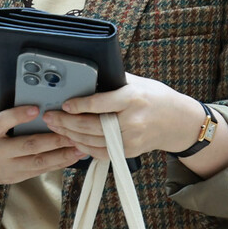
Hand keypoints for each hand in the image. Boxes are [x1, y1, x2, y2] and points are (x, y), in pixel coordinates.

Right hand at [0, 104, 85, 195]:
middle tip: (73, 131)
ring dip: (61, 154)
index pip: (2, 122)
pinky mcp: (13, 178)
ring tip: (79, 146)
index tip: (36, 108)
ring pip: (37, 162)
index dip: (18, 115)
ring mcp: (5, 168)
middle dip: (53, 139)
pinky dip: (57, 164)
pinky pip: (38, 171)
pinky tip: (71, 157)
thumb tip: (23, 92)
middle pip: (27, 146)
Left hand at [41, 72, 201, 159]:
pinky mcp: (128, 152)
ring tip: (55, 128)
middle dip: (66, 122)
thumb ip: (114, 81)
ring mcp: (130, 139)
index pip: (100, 104)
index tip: (64, 104)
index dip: (78, 105)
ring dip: (70, 135)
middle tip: (50, 117)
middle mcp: (131, 121)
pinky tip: (72, 140)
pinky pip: (100, 152)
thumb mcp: (138, 82)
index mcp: (132, 98)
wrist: (178, 122)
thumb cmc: (156, 97)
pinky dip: (83, 147)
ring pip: (92, 141)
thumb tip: (87, 76)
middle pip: (91, 125)